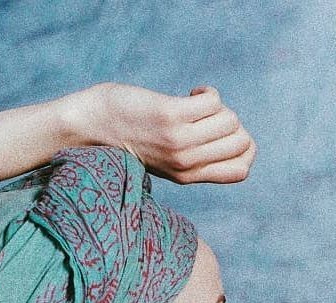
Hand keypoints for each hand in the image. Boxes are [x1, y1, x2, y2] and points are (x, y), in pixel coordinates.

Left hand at [72, 82, 255, 184]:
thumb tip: (231, 132)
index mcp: (189, 177)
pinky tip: (190, 93)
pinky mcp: (171, 118)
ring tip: (195, 104)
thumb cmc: (129, 138)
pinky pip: (212, 102)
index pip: (241, 172)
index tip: (220, 136)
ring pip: (231, 120)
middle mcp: (187, 164)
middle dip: (231, 123)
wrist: (92, 128)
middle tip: (206, 117)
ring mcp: (180, 142)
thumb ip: (193, 156)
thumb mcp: (165, 159)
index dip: (243, 149)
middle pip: (241, 142)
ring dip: (218, 106)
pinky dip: (207, 93)